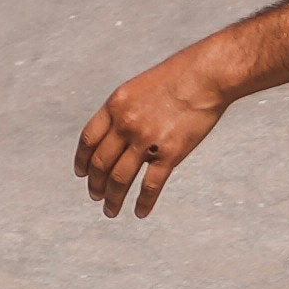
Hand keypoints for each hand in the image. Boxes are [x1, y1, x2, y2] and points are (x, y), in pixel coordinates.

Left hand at [74, 55, 226, 215]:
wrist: (206, 76)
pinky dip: (143, 203)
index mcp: (115, 105)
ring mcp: (146, 140)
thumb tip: (116, 134)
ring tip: (110, 211)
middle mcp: (125, 124)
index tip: (81, 174)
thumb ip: (124, 110)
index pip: (88, 140)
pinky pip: (150, 186)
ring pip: (120, 179)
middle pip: (101, 163)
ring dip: (113, 198)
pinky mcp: (169, 154)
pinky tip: (140, 212)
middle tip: (95, 196)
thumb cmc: (178, 76)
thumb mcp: (139, 87)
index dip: (82, 160)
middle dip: (96, 184)